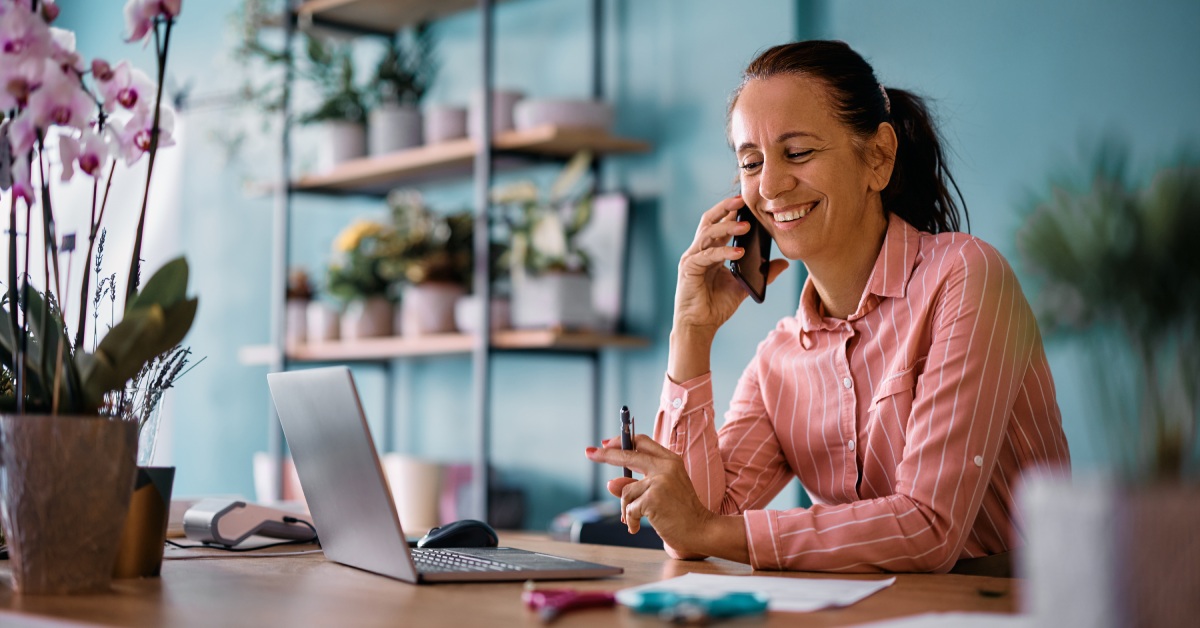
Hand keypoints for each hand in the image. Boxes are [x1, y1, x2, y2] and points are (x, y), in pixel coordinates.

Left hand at [585, 435, 718, 558]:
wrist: (700, 530)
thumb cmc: (681, 513)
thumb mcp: (658, 493)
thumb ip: (636, 484)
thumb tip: (611, 483)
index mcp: (670, 460)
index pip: (642, 442)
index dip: (622, 441)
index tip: (606, 443)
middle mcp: (665, 466)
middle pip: (628, 454)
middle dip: (605, 454)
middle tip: (589, 453)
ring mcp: (660, 481)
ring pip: (625, 491)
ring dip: (625, 508)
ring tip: (633, 520)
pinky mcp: (653, 498)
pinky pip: (629, 508)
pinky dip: (630, 520)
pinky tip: (636, 528)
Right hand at [673, 197, 755, 336]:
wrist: (700, 326)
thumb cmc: (716, 306)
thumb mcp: (744, 286)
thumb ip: (762, 273)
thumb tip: (784, 264)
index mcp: (710, 252)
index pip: (719, 224)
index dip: (731, 212)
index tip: (747, 202)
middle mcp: (699, 251)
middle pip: (709, 221)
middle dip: (725, 208)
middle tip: (742, 200)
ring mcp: (692, 258)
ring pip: (707, 233)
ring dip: (727, 227)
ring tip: (746, 225)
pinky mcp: (688, 269)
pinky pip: (707, 255)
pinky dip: (723, 252)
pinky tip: (739, 251)